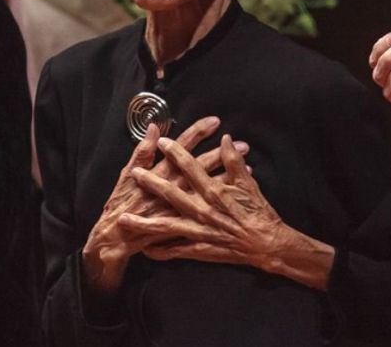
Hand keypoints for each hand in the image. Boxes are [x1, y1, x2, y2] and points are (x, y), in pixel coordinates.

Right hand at [81, 116, 238, 292]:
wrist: (118, 237)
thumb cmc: (122, 203)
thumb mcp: (126, 175)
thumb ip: (141, 152)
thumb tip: (152, 128)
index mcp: (160, 172)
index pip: (182, 147)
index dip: (198, 133)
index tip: (215, 121)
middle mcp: (174, 188)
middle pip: (201, 167)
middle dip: (222, 153)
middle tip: (244, 143)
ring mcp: (181, 206)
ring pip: (209, 188)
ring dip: (227, 174)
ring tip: (247, 163)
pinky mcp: (185, 222)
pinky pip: (212, 206)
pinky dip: (225, 198)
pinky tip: (239, 191)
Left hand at [123, 134, 332, 290]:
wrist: (266, 244)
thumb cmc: (258, 212)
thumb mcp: (249, 183)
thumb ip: (234, 161)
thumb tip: (226, 139)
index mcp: (214, 191)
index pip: (191, 167)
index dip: (176, 152)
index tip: (162, 141)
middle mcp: (202, 210)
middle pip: (171, 193)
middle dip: (150, 182)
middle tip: (135, 173)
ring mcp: (199, 231)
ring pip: (166, 225)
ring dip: (144, 222)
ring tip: (124, 219)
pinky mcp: (199, 249)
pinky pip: (175, 251)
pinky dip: (160, 251)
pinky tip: (145, 249)